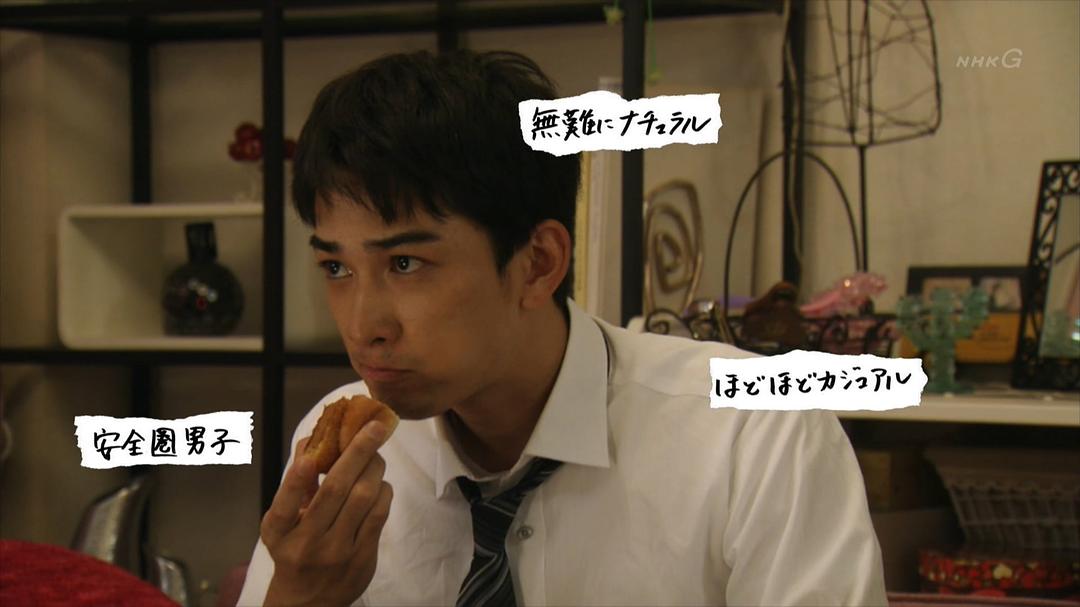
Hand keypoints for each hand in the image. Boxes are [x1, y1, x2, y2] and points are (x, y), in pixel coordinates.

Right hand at [261, 420, 392, 606]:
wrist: (309, 602)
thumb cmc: (293, 549)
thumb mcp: (281, 522)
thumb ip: (295, 482)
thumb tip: (311, 440)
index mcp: (279, 532)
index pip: (284, 506)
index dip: (296, 481)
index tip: (309, 458)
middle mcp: (306, 543)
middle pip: (336, 492)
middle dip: (357, 454)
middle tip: (373, 427)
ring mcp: (337, 552)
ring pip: (363, 499)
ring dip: (374, 468)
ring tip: (375, 454)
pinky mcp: (363, 558)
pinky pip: (379, 515)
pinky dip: (382, 490)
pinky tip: (378, 482)